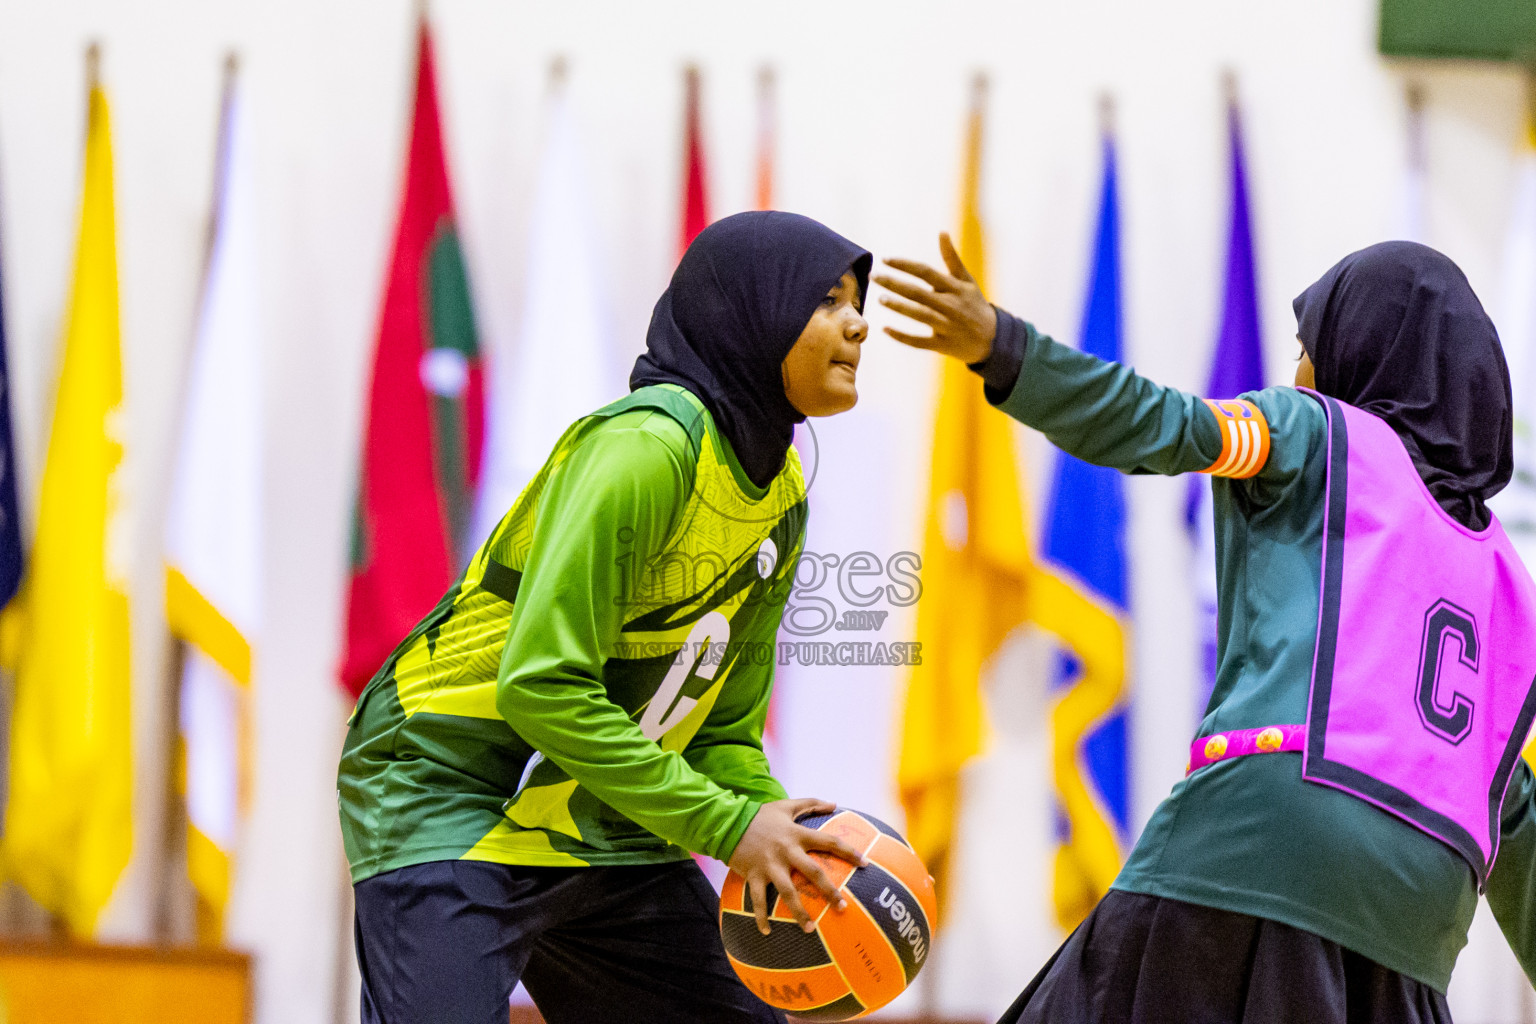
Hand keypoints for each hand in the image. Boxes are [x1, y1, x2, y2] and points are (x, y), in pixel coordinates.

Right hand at [727, 797, 870, 935]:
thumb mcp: (785, 805)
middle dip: (829, 891)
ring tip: (810, 929)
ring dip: (799, 912)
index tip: (865, 864)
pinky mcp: (753, 875)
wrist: (728, 822)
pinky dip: (761, 917)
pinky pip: (758, 900)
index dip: (848, 851)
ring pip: (788, 892)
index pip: (829, 842)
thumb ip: (811, 803)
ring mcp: (770, 865)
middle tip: (842, 908)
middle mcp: (786, 851)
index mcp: (797, 834)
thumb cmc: (760, 815)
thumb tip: (834, 803)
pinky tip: (767, 932)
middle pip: (813, 873)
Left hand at [873, 231, 997, 363]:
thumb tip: (942, 232)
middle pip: (918, 293)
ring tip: (879, 298)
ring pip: (919, 315)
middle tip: (874, 276)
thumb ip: (952, 258)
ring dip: (898, 307)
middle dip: (894, 283)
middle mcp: (951, 306)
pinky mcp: (942, 345)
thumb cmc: (974, 304)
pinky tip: (884, 329)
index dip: (905, 265)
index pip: (926, 272)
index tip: (885, 259)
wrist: (992, 339)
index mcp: (955, 288)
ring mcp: (946, 326)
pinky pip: (919, 341)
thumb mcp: (967, 280)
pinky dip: (901, 336)